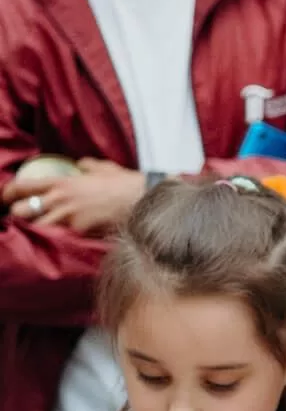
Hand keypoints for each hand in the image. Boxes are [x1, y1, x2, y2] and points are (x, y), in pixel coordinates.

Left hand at [7, 159, 143, 232]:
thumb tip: (80, 165)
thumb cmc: (127, 184)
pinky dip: (55, 243)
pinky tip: (56, 245)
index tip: (5, 199)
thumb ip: (87, 166)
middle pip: (21, 211)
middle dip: (18, 217)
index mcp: (61, 183)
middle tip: (22, 221)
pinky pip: (59, 240)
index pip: (22, 187)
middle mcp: (60, 199)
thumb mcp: (104, 168)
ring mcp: (69, 217)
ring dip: (35, 232)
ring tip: (36, 236)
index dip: (7, 194)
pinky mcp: (81, 233)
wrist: (146, 200)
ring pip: (36, 228)